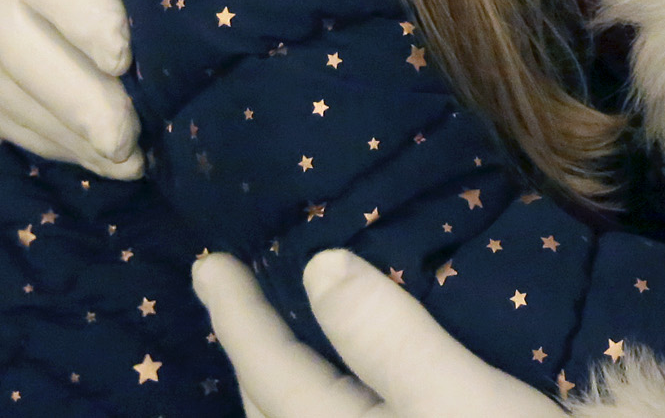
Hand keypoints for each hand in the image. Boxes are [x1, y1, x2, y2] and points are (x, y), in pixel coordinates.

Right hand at [0, 0, 142, 175]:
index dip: (83, 17)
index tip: (123, 48)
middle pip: (29, 60)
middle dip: (80, 101)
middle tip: (129, 133)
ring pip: (23, 104)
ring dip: (75, 138)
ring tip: (132, 160)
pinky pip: (16, 126)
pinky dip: (60, 149)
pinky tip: (112, 164)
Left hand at [196, 250, 561, 417]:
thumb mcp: (457, 393)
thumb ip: (386, 335)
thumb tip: (318, 266)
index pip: (268, 370)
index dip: (235, 314)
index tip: (207, 262)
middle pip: (272, 410)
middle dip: (251, 354)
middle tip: (236, 299)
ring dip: (281, 387)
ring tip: (280, 344)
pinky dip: (315, 408)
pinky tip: (344, 395)